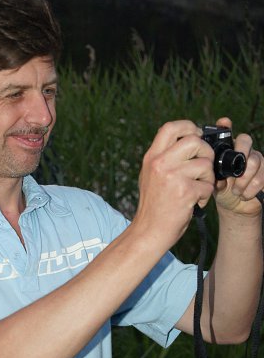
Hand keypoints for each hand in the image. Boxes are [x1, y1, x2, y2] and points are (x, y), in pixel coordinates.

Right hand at [134, 120, 214, 249]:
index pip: (170, 127)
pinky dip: (206, 195)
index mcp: (152, 157)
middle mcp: (160, 163)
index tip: (196, 135)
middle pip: (194, 140)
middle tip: (203, 165)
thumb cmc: (153, 205)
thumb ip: (164, 157)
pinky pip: (208, 186)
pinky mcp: (185, 191)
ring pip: (205, 165)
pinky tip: (194, 202)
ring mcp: (173, 177)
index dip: (188, 126)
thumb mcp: (150, 175)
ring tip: (197, 189)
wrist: (149, 230)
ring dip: (207, 178)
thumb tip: (189, 140)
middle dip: (205, 152)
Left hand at [214, 117, 263, 217]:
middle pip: (246, 141)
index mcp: (229, 150)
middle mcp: (244, 151)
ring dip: (243, 181)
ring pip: (255, 161)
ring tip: (236, 191)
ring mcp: (257, 160)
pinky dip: (251, 189)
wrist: (235, 205)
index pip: (228, 132)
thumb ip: (214, 176)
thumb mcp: (214, 183)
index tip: (224, 122)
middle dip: (239, 157)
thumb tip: (219, 177)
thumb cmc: (223, 190)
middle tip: (232, 177)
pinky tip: (244, 195)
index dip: (226, 126)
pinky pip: (262, 177)